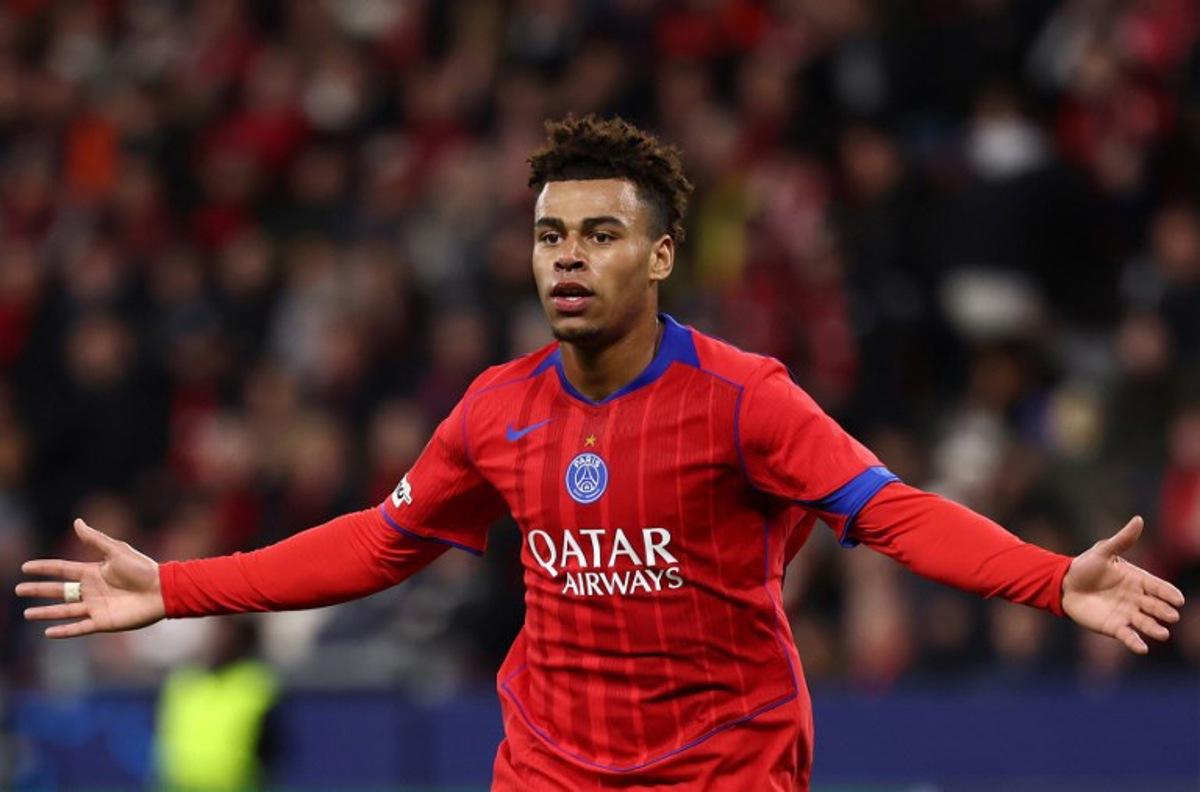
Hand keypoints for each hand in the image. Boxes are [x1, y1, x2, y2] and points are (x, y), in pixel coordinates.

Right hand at [16, 518, 165, 637]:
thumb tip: (77, 522)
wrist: (162, 590)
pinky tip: (48, 632)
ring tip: (27, 613)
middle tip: (18, 590)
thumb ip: (95, 540)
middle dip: (38, 590)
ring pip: (64, 611)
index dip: (44, 568)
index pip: (62, 569)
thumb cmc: (143, 568)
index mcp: (93, 572)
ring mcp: (95, 607)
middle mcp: (91, 590)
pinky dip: (63, 631)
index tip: (25, 567)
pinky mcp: (103, 622)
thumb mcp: (117, 551)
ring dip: (45, 612)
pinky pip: (78, 628)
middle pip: (58, 591)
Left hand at [1061, 516, 1184, 653]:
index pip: (1158, 587)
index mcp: (1137, 580)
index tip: (1178, 599)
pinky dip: (1135, 643)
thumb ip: (1122, 539)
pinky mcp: (1114, 627)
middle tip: (1172, 615)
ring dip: (1154, 629)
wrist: (1063, 585)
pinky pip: (1128, 636)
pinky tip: (1142, 648)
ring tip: (1162, 634)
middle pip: (1154, 606)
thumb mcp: (1103, 551)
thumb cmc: (1085, 566)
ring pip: (1145, 622)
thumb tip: (1139, 519)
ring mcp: (1126, 614)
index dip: (1168, 593)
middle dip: (1164, 611)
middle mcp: (1136, 598)